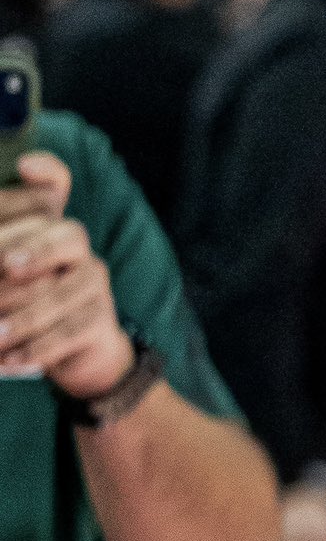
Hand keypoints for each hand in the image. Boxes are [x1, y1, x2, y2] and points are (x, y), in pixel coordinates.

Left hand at [0, 152, 133, 395]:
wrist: (79, 353)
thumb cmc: (32, 303)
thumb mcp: (13, 274)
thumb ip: (8, 241)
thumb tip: (16, 190)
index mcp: (50, 229)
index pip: (53, 193)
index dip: (44, 178)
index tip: (20, 177)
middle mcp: (77, 249)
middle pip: (69, 235)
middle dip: (36, 250)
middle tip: (7, 267)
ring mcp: (94, 283)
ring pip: (66, 291)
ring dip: (25, 316)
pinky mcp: (101, 320)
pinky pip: (72, 331)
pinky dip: (37, 349)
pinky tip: (8, 362)